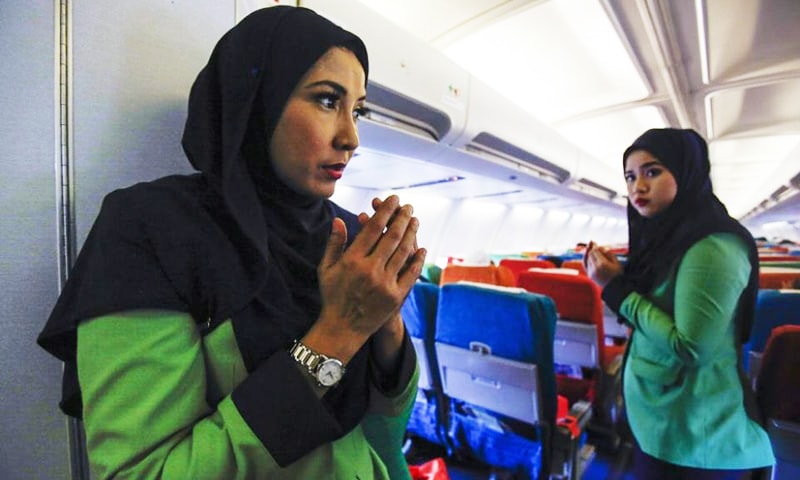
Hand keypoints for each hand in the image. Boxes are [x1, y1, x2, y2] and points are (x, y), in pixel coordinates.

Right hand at [308, 195, 425, 362]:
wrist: (342, 329)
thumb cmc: (332, 296)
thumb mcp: (326, 269)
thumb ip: (334, 243)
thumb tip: (338, 219)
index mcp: (352, 260)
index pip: (373, 228)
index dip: (385, 211)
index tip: (392, 199)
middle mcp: (370, 270)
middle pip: (391, 236)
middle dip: (402, 218)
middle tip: (408, 206)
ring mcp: (385, 284)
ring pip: (403, 252)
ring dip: (411, 233)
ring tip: (415, 220)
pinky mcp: (396, 296)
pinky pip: (410, 273)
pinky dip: (417, 259)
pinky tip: (421, 248)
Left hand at [584, 241, 622, 287]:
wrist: (615, 288)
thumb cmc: (618, 275)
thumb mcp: (617, 263)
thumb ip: (609, 254)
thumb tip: (602, 247)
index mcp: (602, 264)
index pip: (595, 252)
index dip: (594, 246)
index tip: (593, 242)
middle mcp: (595, 268)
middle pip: (590, 254)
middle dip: (591, 249)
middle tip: (592, 243)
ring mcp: (591, 272)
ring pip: (587, 259)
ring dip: (589, 253)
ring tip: (591, 248)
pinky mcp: (590, 275)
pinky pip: (585, 264)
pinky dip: (586, 258)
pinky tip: (586, 254)